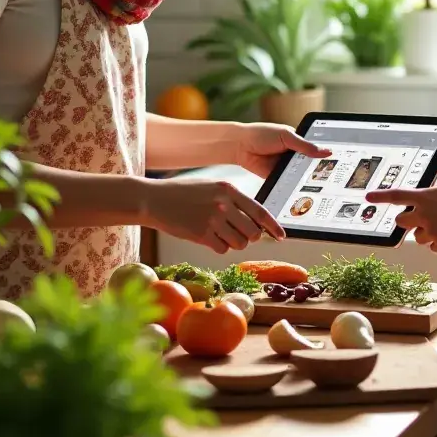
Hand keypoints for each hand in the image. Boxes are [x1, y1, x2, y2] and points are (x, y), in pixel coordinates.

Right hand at [142, 178, 285, 254]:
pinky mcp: (201, 235)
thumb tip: (257, 220)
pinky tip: (207, 237)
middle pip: (253, 232)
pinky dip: (218, 246)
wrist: (154, 199)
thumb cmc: (185, 194)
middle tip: (239, 234)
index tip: (282, 236)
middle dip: (250, 237)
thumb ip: (234, 200)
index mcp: (229, 189)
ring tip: (219, 233)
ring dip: (233, 243)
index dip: (274, 226)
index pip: (260, 212)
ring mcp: (212, 220)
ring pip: (239, 243)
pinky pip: (222, 249)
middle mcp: (224, 204)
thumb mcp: (212, 187)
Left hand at [229, 122, 331, 177]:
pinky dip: (293, 186)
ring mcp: (286, 167)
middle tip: (331, 177)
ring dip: (306, 179)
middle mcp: (294, 155)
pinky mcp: (278, 178)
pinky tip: (301, 190)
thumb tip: (327, 151)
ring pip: (300, 175)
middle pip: (310, 165)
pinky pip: (289, 184)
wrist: (239, 146)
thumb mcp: (286, 137)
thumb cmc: (261, 134)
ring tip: (319, 186)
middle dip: (318, 170)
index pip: (317, 150)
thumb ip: (305, 146)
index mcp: (299, 142)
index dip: (326, 157)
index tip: (339, 163)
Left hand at [370, 184, 436, 252]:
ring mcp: (432, 231)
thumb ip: (432, 197)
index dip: (380, 197)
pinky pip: (433, 246)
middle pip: (401, 221)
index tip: (367, 197)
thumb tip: (422, 203)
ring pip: (419, 236)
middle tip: (421, 218)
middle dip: (408, 221)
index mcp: (426, 196)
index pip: (397, 196)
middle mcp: (425, 214)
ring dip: (428, 232)